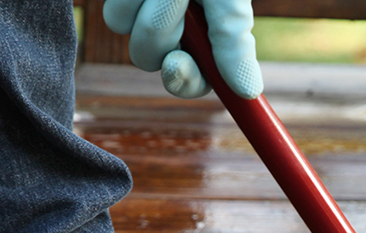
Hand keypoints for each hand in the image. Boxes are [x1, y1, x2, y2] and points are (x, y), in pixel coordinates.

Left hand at [103, 0, 262, 99]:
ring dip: (149, 7)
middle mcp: (176, 30)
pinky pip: (115, 18)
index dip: (187, 81)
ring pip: (131, 37)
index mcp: (207, 37)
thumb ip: (235, 41)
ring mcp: (144, 15)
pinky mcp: (124, 3)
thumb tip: (250, 90)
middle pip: (154, 59)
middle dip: (162, 29)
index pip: (195, 78)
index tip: (180, 67)